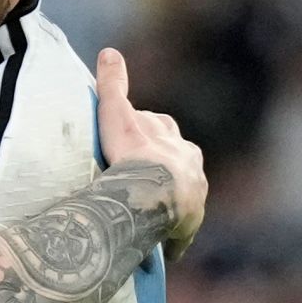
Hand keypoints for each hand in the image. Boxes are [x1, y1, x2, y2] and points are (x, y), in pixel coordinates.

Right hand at [95, 48, 205, 257]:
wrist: (153, 191)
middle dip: (166, 166)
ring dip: (172, 204)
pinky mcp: (188, 225)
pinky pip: (181, 234)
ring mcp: (192, 196)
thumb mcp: (118, 115)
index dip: (149, 133)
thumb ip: (113, 85)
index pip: (163, 131)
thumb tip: (109, 51)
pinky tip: (166, 251)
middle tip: (144, 178)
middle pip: (179, 161)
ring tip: (153, 215)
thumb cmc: (134, 153)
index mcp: (175, 142)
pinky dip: (175, 239)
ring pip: (184, 197)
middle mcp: (189, 167)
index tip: (138, 141)